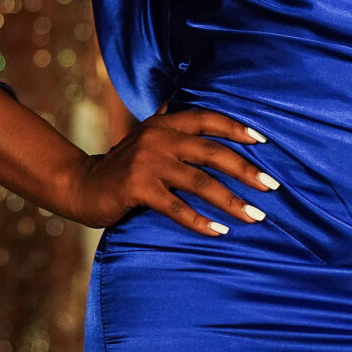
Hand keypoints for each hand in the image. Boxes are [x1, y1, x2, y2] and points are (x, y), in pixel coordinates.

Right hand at [69, 107, 276, 235]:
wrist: (80, 186)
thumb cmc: (123, 169)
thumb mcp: (149, 144)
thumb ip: (176, 136)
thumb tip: (216, 136)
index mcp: (164, 124)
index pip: (207, 119)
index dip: (236, 128)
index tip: (264, 142)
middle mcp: (158, 138)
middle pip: (212, 152)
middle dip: (245, 170)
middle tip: (272, 186)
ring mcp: (147, 162)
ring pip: (200, 182)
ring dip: (231, 201)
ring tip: (255, 216)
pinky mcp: (137, 188)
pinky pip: (176, 208)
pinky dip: (200, 221)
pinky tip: (219, 232)